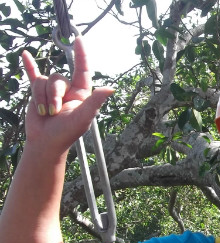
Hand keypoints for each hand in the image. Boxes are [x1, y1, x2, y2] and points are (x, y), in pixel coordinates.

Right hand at [22, 37, 113, 153]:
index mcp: (81, 94)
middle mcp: (68, 90)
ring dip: (41, 98)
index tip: (78, 39)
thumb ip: (95, 101)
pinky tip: (26, 55)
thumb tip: (110, 88)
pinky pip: (32, 75)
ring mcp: (52, 91)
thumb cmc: (66, 133)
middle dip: (52, 95)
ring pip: (43, 81)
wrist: (46, 143)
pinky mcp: (37, 93)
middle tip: (54, 112)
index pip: (82, 70)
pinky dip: (29, 65)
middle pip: (57, 78)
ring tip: (46, 113)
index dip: (81, 54)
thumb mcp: (83, 117)